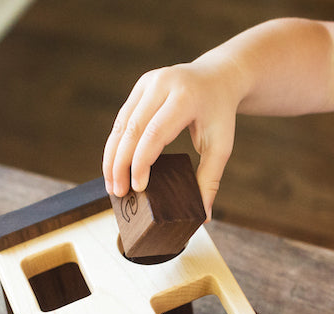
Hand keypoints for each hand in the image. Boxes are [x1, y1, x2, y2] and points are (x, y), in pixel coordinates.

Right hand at [102, 60, 242, 216]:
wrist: (218, 78)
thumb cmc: (219, 115)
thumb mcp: (221, 145)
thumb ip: (210, 179)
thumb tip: (204, 216)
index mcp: (185, 97)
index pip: (155, 133)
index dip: (141, 162)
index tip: (138, 188)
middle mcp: (162, 84)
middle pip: (132, 128)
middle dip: (120, 163)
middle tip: (118, 192)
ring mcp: (148, 82)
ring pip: (121, 123)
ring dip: (112, 155)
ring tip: (112, 184)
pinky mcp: (140, 86)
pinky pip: (123, 118)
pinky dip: (116, 143)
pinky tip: (114, 166)